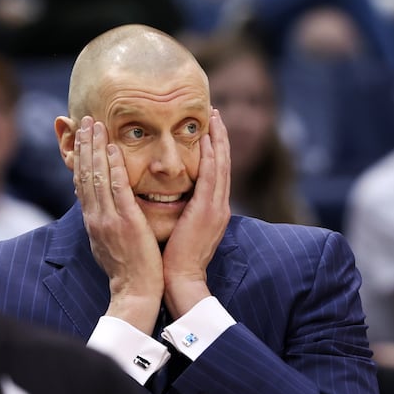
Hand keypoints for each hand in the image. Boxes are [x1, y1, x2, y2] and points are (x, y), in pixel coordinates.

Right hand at [74, 116, 162, 333]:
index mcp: (92, 221)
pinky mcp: (125, 223)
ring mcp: (108, 219)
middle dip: (84, 145)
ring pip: (97, 176)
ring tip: (95, 125)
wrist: (134, 293)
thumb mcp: (108, 244)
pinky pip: (117, 189)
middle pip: (85, 174)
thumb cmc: (127, 271)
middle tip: (84, 121)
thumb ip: (105, 223)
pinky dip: (114, 167)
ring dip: (95, 148)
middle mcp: (95, 217)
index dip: (80, 158)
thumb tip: (101, 210)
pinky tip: (113, 149)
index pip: (82, 183)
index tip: (81, 137)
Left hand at [162, 108, 230, 318]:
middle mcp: (218, 206)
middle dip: (220, 137)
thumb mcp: (181, 230)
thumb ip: (182, 212)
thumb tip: (170, 198)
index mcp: (211, 210)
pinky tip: (208, 138)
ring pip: (221, 165)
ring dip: (218, 139)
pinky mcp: (208, 212)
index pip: (215, 172)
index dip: (214, 149)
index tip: (209, 128)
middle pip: (223, 163)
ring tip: (214, 117)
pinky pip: (212, 177)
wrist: (180, 281)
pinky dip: (212, 156)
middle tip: (215, 113)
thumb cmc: (174, 259)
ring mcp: (216, 208)